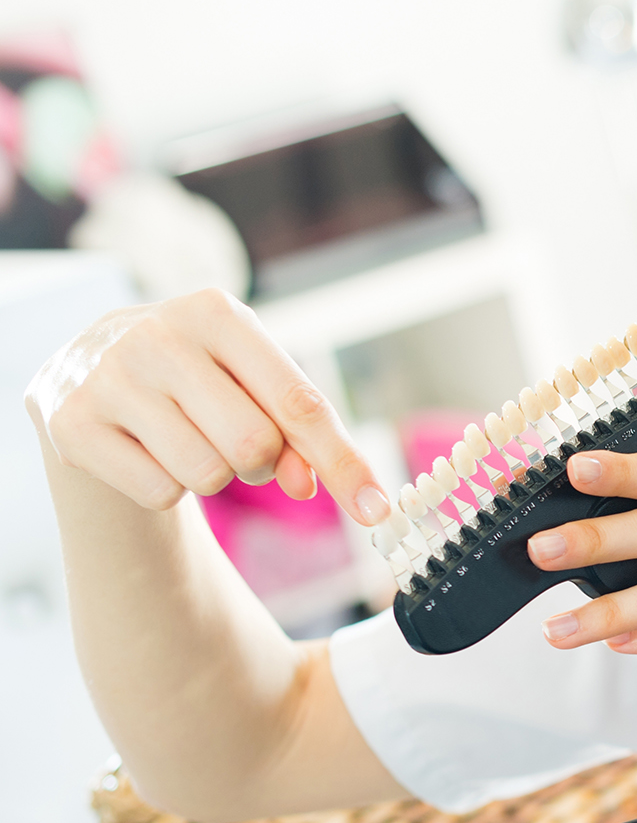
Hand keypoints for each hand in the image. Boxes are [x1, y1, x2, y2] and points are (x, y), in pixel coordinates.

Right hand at [25, 288, 389, 523]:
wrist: (93, 371)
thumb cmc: (200, 379)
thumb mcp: (253, 385)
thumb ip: (298, 434)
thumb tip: (306, 485)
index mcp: (218, 312)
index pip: (300, 404)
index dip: (344, 463)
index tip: (378, 510)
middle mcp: (157, 334)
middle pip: (255, 446)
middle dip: (261, 464)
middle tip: (235, 442)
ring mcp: (108, 377)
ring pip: (207, 474)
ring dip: (213, 476)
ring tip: (186, 438)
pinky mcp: (72, 423)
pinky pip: (159, 492)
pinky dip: (167, 487)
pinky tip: (146, 449)